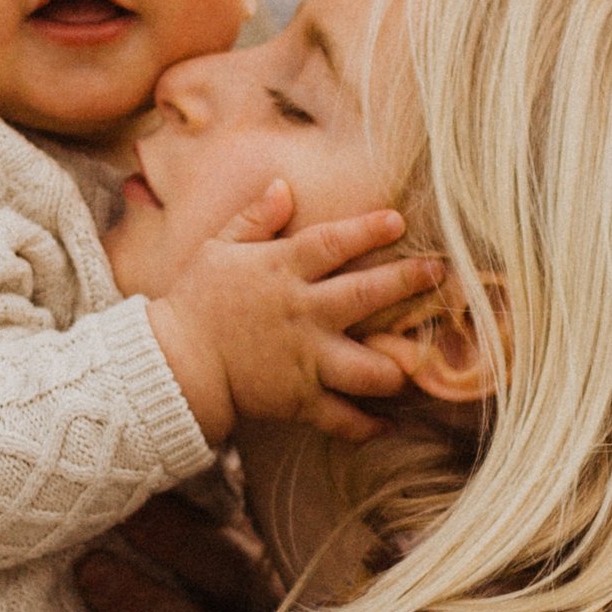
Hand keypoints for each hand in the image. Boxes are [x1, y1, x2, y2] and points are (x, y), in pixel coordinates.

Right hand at [146, 180, 441, 443]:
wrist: (172, 364)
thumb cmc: (193, 302)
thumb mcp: (216, 248)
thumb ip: (253, 218)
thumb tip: (282, 186)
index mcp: (280, 271)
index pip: (334, 243)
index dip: (368, 230)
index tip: (399, 222)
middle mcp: (301, 313)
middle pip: (366, 296)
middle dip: (408, 283)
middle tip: (439, 274)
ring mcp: (304, 359)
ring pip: (367, 367)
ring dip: (398, 367)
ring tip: (419, 362)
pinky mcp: (298, 400)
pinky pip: (341, 418)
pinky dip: (366, 426)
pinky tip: (389, 424)